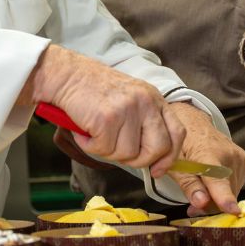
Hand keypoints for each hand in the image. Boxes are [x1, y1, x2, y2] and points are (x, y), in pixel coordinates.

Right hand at [23, 45, 184, 174]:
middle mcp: (145, 102)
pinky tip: (84, 131)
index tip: (157, 170)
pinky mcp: (107, 118)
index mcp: (154, 99)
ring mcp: (128, 109)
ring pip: (127, 153)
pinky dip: (89, 146)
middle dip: (138, 160)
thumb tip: (153, 160)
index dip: (169, 157)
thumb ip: (145, 123)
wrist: (67, 75)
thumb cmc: (94, 91)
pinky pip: (103, 149)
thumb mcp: (130, 100)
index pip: (177, 133)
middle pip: (158, 148)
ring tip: (95, 133)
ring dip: (107, 151)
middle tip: (119, 153)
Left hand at [166, 102, 244, 215]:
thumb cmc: (181, 145)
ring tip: (200, 192)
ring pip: (232, 192)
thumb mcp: (175, 165)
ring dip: (217, 199)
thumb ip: (189, 184)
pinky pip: (236, 185)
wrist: (193, 123)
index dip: (225, 198)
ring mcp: (239, 157)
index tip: (234, 211)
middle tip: (193, 206)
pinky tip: (211, 184)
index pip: (217, 180)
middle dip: (209, 205)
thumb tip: (201, 203)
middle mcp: (228, 154)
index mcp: (207, 154)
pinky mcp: (244, 160)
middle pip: (224, 193)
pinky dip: (224, 190)